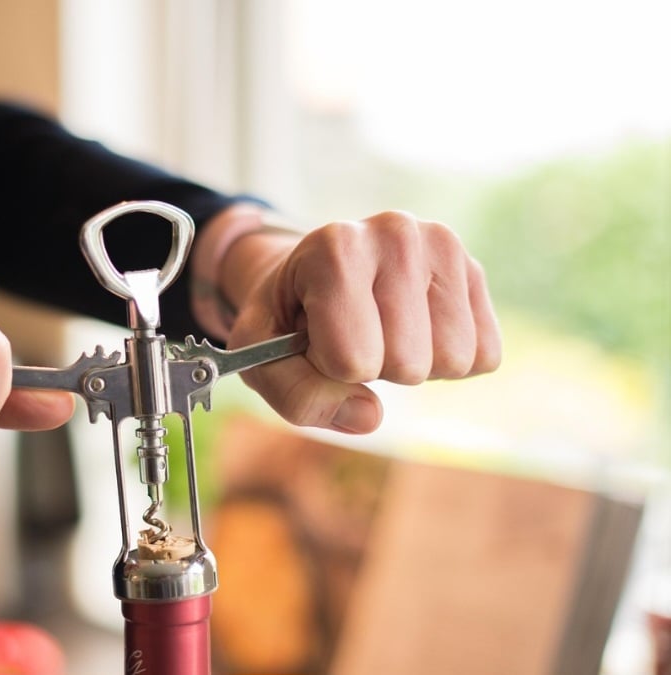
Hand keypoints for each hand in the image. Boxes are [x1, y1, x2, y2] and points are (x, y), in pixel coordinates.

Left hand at [220, 210, 501, 433]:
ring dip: (416, 366)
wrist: (316, 271)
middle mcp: (395, 233)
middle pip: (407, 364)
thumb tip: (370, 415)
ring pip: (453, 360)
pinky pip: (484, 355)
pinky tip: (417, 331)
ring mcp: (442, 246)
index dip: (330, 369)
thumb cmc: (289, 316)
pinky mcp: (474, 269)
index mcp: (334, 248)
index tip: (316, 336)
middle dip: (375, 369)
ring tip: (382, 330)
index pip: (352, 359)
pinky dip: (448, 362)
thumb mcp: (262, 355)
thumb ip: (296, 394)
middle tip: (352, 333)